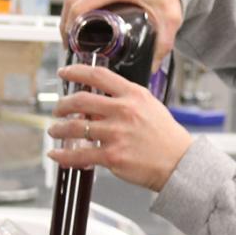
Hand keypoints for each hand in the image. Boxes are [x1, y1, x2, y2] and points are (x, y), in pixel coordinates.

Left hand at [47, 64, 192, 191]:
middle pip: (80, 100)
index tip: (64, 72)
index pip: (98, 76)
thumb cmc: (167, 137)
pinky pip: (79, 154)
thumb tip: (97, 105)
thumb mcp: (150, 108)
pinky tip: (57, 155)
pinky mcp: (112, 156)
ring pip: (75, 127)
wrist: (180, 163)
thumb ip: (125, 102)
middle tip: (59, 110)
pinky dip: (63, 155)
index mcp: (134, 96)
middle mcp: (124, 111)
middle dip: (63, 105)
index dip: (76, 71)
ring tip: (55, 131)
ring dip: (59, 129)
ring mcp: (116, 134)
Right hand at [61, 0, 183, 65]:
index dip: (75, 19)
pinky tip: (77, 25)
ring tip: (71, 38)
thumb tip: (151, 67)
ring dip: (68, 16)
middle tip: (70, 45)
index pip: (89, 0)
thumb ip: (163, 43)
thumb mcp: (170, 20)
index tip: (72, 39)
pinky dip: (75, 9)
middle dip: (67, 22)